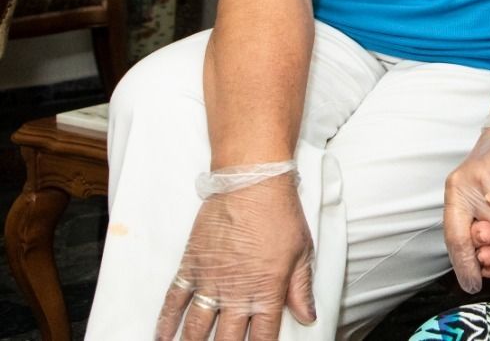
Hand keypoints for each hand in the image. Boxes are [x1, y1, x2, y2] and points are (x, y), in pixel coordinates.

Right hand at [155, 173, 314, 340]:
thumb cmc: (280, 214)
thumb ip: (300, 289)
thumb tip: (307, 316)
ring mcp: (210, 280)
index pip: (261, 335)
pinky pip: (174, 300)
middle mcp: (236, 292)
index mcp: (266, 290)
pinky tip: (162, 336)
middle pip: (226, 338)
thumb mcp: (302, 252)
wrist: (251, 184)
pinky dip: (165, 321)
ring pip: (196, 325)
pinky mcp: (191, 266)